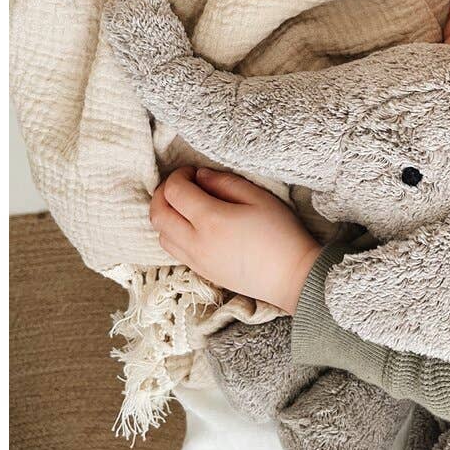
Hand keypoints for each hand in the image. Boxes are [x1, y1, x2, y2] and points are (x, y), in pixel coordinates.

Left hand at [149, 166, 321, 313]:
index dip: (178, 176)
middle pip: (157, 214)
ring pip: (160, 234)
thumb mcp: (259, 198)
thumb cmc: (281, 234)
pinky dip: (173, 233)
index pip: (174, 192)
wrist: (292, 277)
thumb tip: (201, 176)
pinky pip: (173, 250)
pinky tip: (193, 226)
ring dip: (165, 215)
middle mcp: (196, 242)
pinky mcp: (201, 272)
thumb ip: (225, 183)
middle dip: (163, 193)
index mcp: (211, 220)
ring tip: (185, 206)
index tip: (193, 172)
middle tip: (182, 185)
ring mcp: (196, 260)